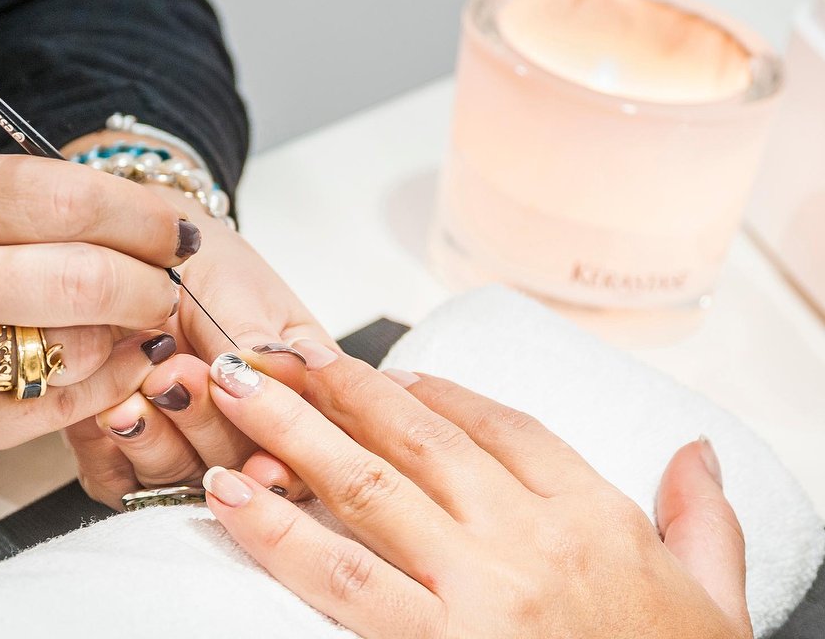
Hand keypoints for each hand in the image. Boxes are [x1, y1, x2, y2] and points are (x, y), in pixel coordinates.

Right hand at [0, 155, 196, 497]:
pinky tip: (115, 363)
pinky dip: (107, 382)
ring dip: (130, 331)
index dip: (135, 210)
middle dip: (151, 279)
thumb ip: (11, 211)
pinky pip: (63, 406)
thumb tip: (131, 220)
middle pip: (83, 274)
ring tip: (137, 319)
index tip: (174, 224)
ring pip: (81, 344)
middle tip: (169, 280)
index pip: (53, 194)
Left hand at [65, 185, 330, 505]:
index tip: (261, 447)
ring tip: (141, 385)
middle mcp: (246, 436)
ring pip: (181, 482)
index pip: (308, 449)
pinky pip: (122, 482)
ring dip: (158, 437)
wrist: (126, 256)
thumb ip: (255, 340)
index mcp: (297, 396)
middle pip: (240, 471)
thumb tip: (282, 373)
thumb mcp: (237, 291)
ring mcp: (187, 454)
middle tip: (177, 373)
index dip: (286, 460)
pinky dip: (114, 447)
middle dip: (207, 424)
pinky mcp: (126, 465)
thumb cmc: (199, 267)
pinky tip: (111, 407)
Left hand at [199, 348, 751, 638]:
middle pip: (416, 437)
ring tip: (235, 393)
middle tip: (278, 351)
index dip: (435, 391)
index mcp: (592, 515)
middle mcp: (530, 540)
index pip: (502, 426)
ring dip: (292, 433)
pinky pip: (343, 578)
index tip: (389, 373)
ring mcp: (478, 594)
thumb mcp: (717, 596)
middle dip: (338, 387)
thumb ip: (702, 517)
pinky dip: (279, 531)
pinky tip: (231, 497)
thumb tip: (696, 452)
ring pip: (368, 488)